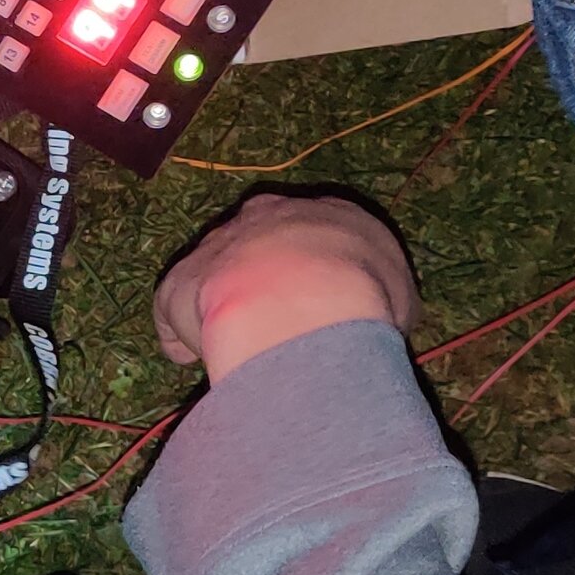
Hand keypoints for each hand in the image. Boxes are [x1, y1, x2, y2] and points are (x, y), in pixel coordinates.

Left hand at [154, 192, 420, 382]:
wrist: (304, 301)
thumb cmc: (366, 299)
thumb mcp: (397, 300)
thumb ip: (381, 306)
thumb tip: (378, 328)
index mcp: (328, 215)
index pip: (321, 237)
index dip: (320, 275)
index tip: (320, 305)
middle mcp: (268, 218)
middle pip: (262, 246)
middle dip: (265, 280)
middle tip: (275, 325)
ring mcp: (219, 244)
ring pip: (216, 275)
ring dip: (222, 308)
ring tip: (233, 350)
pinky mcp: (179, 279)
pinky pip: (176, 309)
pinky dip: (182, 336)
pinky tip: (193, 360)